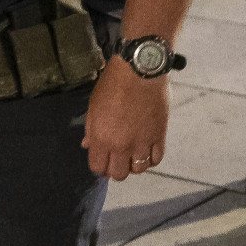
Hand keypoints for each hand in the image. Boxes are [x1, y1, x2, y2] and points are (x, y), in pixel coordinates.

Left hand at [83, 59, 168, 179]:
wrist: (139, 70)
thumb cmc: (113, 84)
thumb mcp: (93, 105)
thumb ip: (90, 129)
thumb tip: (87, 145)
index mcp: (101, 138)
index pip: (98, 168)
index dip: (99, 167)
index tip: (102, 161)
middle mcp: (121, 145)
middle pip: (118, 174)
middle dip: (116, 169)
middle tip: (117, 159)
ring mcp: (141, 142)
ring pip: (138, 170)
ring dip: (134, 165)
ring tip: (133, 155)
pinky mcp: (159, 135)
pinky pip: (156, 159)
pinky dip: (151, 158)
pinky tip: (147, 150)